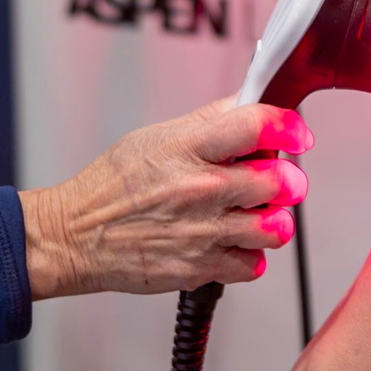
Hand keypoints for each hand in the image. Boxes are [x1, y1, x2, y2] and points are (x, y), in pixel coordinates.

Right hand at [20, 96, 313, 297]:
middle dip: (288, 179)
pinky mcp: (200, 268)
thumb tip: (249, 102)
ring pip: (276, 227)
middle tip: (278, 180)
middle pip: (280, 181)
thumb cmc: (112, 186)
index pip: (256, 125)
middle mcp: (200, 189)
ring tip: (257, 214)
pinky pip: (254, 265)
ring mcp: (202, 232)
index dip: (288, 127)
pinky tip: (233, 242)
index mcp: (188, 148)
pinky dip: (250, 256)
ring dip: (274, 220)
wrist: (74, 236)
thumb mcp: (157, 136)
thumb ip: (209, 121)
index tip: (297, 134)